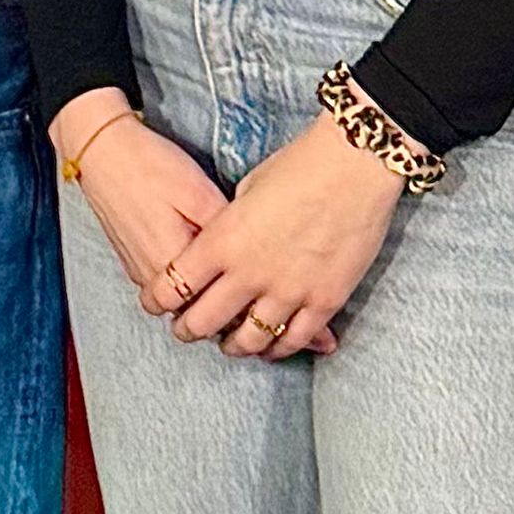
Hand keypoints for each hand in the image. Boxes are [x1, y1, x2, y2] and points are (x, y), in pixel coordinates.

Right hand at [53, 90, 229, 312]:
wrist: (100, 150)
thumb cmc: (150, 166)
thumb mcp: (200, 193)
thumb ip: (226, 234)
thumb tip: (249, 260)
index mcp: (173, 266)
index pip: (215, 309)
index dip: (241, 304)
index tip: (259, 289)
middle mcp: (152, 279)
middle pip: (195, 311)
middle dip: (221, 302)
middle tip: (246, 277)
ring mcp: (138, 272)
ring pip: (177, 301)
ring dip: (199, 292)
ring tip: (222, 265)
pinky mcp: (130, 261)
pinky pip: (162, 283)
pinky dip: (180, 278)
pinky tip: (190, 249)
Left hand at [167, 112, 408, 357]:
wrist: (355, 165)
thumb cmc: (300, 165)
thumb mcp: (247, 189)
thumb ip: (230, 224)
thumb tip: (223, 243)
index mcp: (222, 240)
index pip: (173, 286)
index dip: (158, 301)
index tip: (157, 303)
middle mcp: (249, 272)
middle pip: (203, 322)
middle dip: (188, 330)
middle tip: (187, 329)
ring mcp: (289, 290)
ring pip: (249, 340)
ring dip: (233, 346)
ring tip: (230, 344)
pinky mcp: (325, 300)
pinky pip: (294, 339)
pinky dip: (278, 349)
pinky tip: (271, 347)